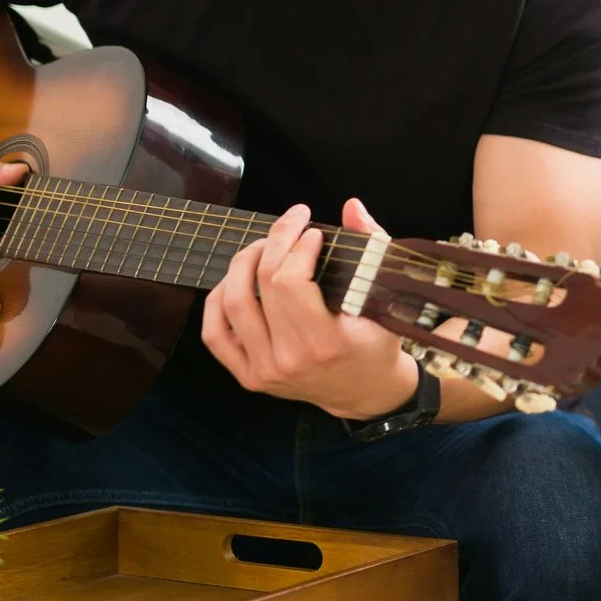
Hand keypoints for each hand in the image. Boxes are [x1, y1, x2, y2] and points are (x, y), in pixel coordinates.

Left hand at [201, 199, 417, 419]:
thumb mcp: (385, 296)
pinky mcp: (249, 377)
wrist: (365, 392)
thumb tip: (351, 208)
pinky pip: (215, 333)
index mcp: (325, 342)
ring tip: (262, 248)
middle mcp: (289, 359)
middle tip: (290, 224)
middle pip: (263, 284)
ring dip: (242, 264)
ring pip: (233, 303)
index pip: (291, 281)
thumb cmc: (377, 343)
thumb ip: (371, 247)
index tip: (313, 232)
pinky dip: (218, 301)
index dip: (298, 246)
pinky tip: (234, 281)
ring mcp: (265, 370)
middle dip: (275, 241)